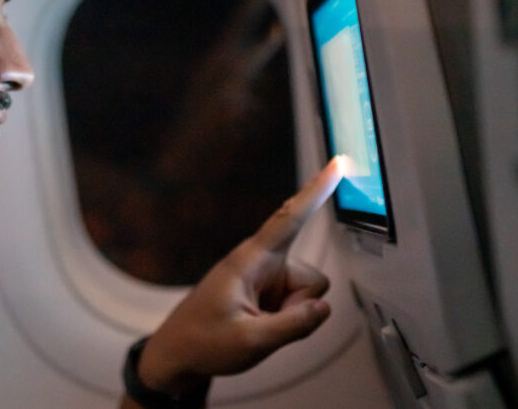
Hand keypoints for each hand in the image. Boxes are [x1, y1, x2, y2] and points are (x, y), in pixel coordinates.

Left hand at [136, 157, 346, 394]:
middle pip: (312, 281)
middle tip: (263, 327)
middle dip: (300, 308)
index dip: (316, 191)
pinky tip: (260, 327)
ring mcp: (267, 277)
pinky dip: (287, 319)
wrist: (179, 353)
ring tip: (256, 327)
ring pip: (307, 296)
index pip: (289, 219)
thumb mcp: (250, 341)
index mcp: (251, 261)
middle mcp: (263, 262)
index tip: (338, 164)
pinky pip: (298, 305)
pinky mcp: (268, 291)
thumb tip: (323, 308)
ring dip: (291, 315)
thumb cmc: (205, 342)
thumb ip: (293, 325)